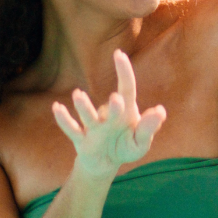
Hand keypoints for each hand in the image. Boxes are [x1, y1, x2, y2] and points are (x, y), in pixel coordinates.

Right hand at [51, 50, 166, 178]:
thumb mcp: (140, 142)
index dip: (124, 71)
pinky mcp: (82, 140)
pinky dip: (63, 119)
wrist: (105, 163)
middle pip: (110, 107)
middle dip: (112, 106)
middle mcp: (108, 116)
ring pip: (89, 116)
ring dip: (84, 107)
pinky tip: (56, 107)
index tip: (119, 53)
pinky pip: (71, 129)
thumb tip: (160, 110)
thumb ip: (149, 128)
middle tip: (116, 99)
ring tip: (78, 94)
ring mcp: (94, 127)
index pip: (126, 88)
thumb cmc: (126, 147)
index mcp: (125, 112)